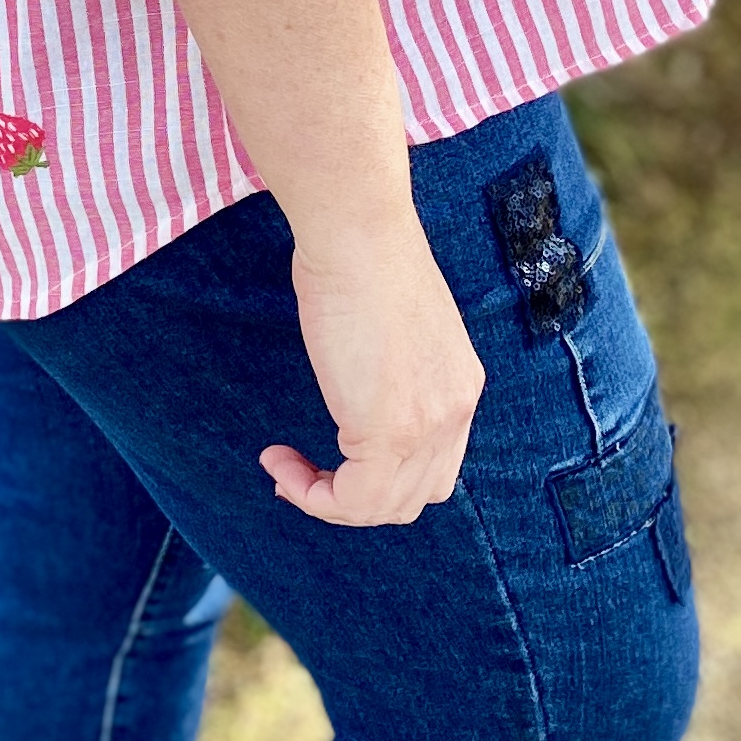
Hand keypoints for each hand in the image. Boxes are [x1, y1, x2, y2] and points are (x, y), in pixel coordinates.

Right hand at [261, 214, 486, 526]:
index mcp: (459, 385)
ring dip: (328, 500)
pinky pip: (353, 500)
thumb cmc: (361, 257)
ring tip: (286, 469)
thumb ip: (392, 370)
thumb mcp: (393, 327)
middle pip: (413, 496)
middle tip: (301, 476)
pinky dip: (312, 495)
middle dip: (354, 497)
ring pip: (382, 506)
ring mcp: (427, 425)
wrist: (357, 233)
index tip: (328, 459)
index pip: (435, 466)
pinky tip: (281, 463)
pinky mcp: (390, 431)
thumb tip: (360, 390)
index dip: (381, 476)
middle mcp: (455, 411)